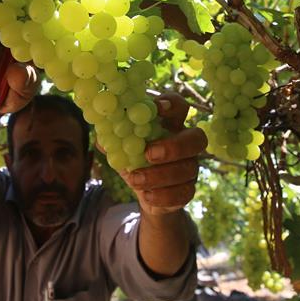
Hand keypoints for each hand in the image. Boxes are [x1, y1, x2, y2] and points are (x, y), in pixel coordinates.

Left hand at [119, 92, 205, 217]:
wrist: (146, 194)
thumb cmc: (135, 161)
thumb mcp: (120, 147)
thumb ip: (111, 138)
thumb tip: (102, 135)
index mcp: (170, 124)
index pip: (180, 106)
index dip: (172, 104)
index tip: (156, 108)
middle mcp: (185, 143)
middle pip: (197, 138)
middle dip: (175, 146)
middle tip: (149, 153)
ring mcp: (190, 167)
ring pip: (188, 169)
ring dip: (159, 175)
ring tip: (135, 179)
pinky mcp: (188, 190)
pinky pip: (184, 193)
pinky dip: (163, 195)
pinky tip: (146, 195)